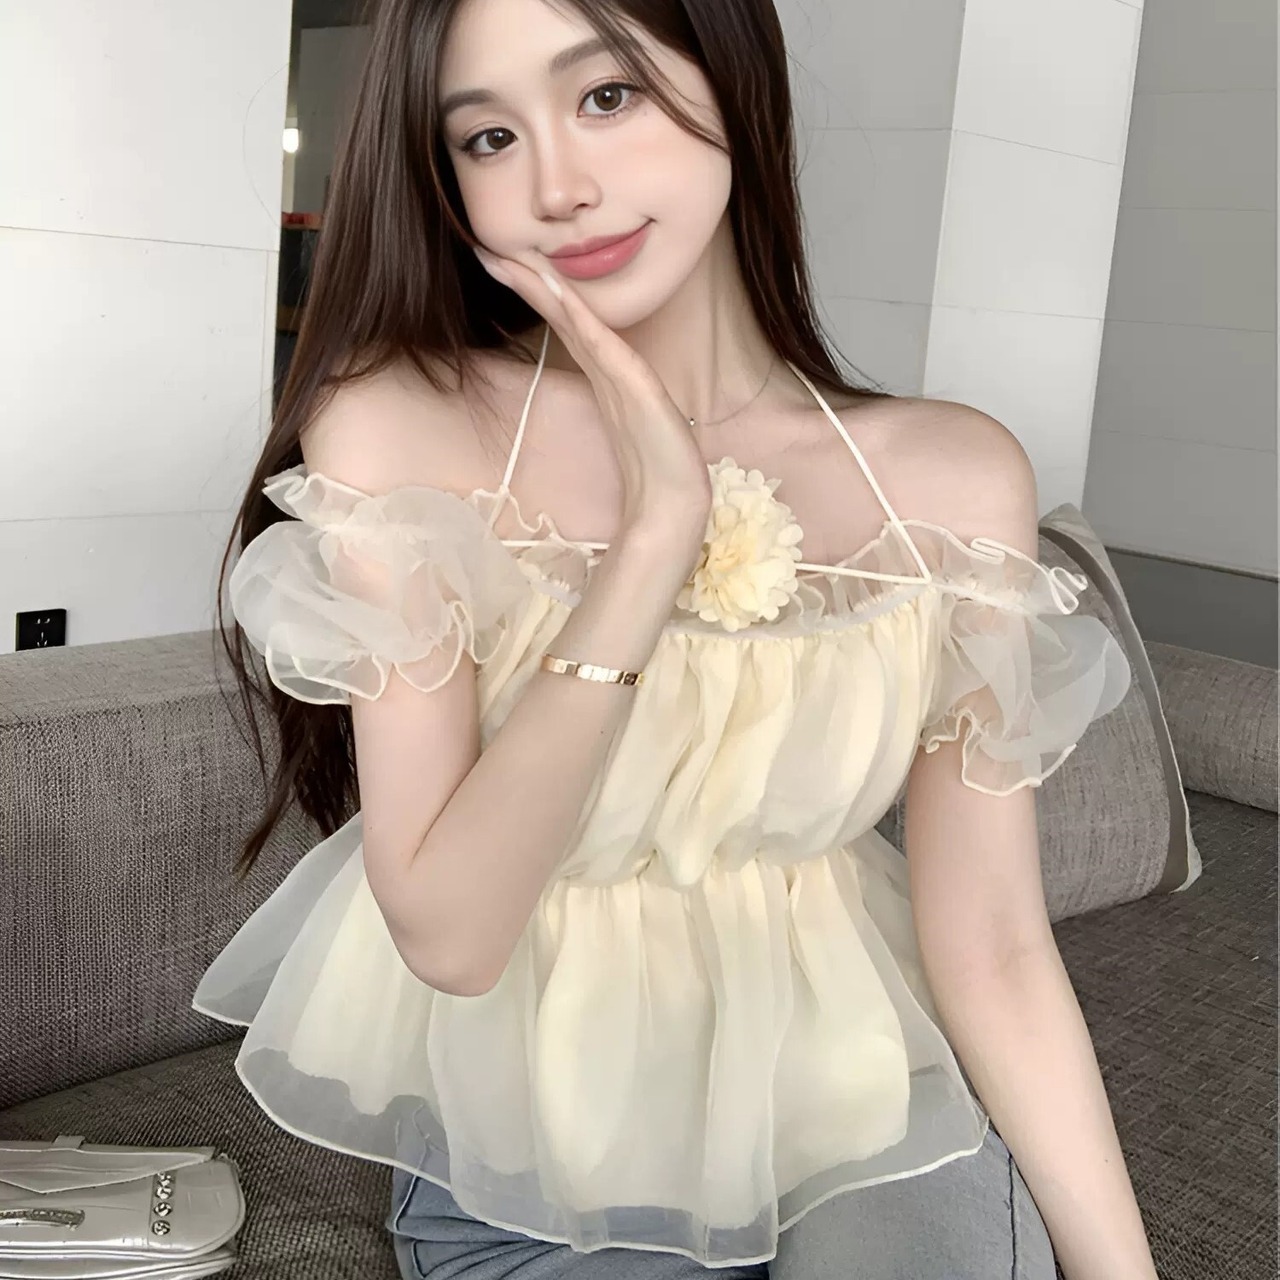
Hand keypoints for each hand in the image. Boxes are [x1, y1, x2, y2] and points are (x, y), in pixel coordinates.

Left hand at [473, 245, 711, 548]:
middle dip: (527, 280)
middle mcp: (610, 370)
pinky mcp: (635, 386)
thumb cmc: (657, 475)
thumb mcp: (624, 435)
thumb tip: (598, 393)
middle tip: (487, 248)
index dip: (533, 297)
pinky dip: (576, 314)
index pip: (563, 328)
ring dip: (543, 287)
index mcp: (605, 378)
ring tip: (511, 259)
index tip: (498, 268)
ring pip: (576, 321)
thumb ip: (611, 408)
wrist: (673, 507)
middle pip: (563, 316)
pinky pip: (599, 344)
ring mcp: (623, 375)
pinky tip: (556, 292)